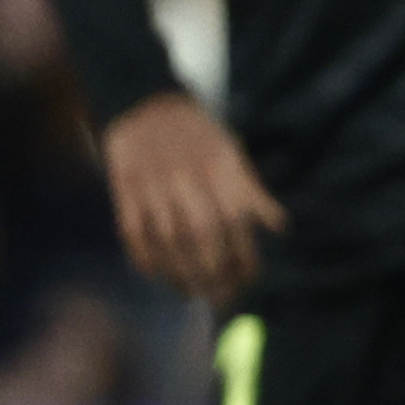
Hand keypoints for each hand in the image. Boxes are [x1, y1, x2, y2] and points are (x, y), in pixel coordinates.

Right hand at [102, 95, 282, 308]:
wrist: (145, 105)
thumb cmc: (198, 134)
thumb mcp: (234, 154)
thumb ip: (253, 193)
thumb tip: (280, 228)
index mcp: (220, 171)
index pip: (236, 224)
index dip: (243, 257)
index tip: (248, 281)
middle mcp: (188, 180)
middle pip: (201, 237)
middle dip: (213, 274)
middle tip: (221, 299)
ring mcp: (152, 186)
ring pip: (167, 240)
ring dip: (181, 274)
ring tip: (193, 294)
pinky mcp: (124, 190)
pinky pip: (133, 233)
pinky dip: (146, 259)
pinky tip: (158, 276)